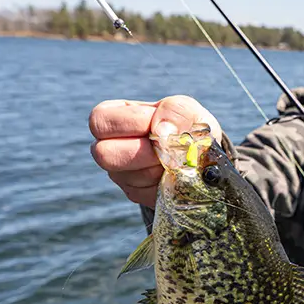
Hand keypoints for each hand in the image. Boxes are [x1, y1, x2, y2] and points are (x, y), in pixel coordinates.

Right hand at [88, 95, 221, 206]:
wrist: (202, 155)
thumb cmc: (186, 125)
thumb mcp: (186, 109)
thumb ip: (174, 110)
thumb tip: (160, 131)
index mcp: (113, 117)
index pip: (100, 120)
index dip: (131, 123)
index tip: (158, 126)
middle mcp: (109, 145)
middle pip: (104, 154)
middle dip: (143, 152)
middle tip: (166, 149)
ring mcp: (119, 172)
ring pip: (129, 176)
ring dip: (160, 167)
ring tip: (175, 159)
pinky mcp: (134, 193)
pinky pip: (145, 193)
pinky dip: (166, 183)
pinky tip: (174, 173)